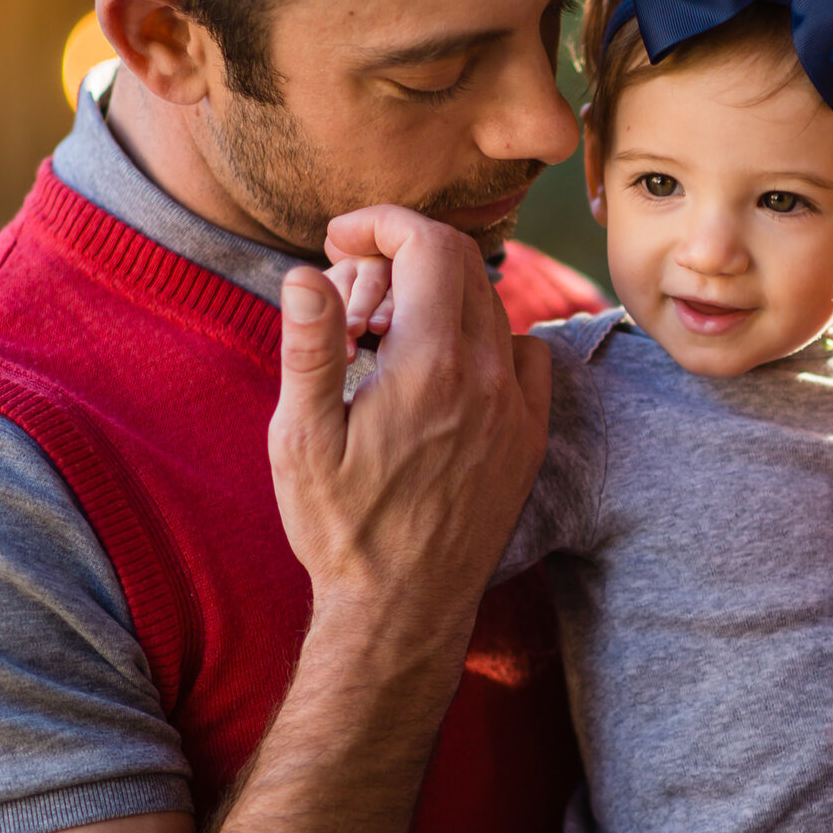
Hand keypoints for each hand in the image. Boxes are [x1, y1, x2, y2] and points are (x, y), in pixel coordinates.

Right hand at [271, 205, 550, 615]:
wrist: (403, 609)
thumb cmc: (342, 529)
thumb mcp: (302, 439)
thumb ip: (309, 346)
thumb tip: (306, 273)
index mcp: (430, 364)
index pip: (429, 243)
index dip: (380, 224)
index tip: (339, 242)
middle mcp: (487, 377)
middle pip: (462, 264)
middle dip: (398, 257)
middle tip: (349, 303)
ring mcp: (517, 407)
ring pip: (490, 306)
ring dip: (436, 299)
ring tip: (380, 344)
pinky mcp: (530, 437)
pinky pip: (523, 354)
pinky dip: (482, 340)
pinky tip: (438, 374)